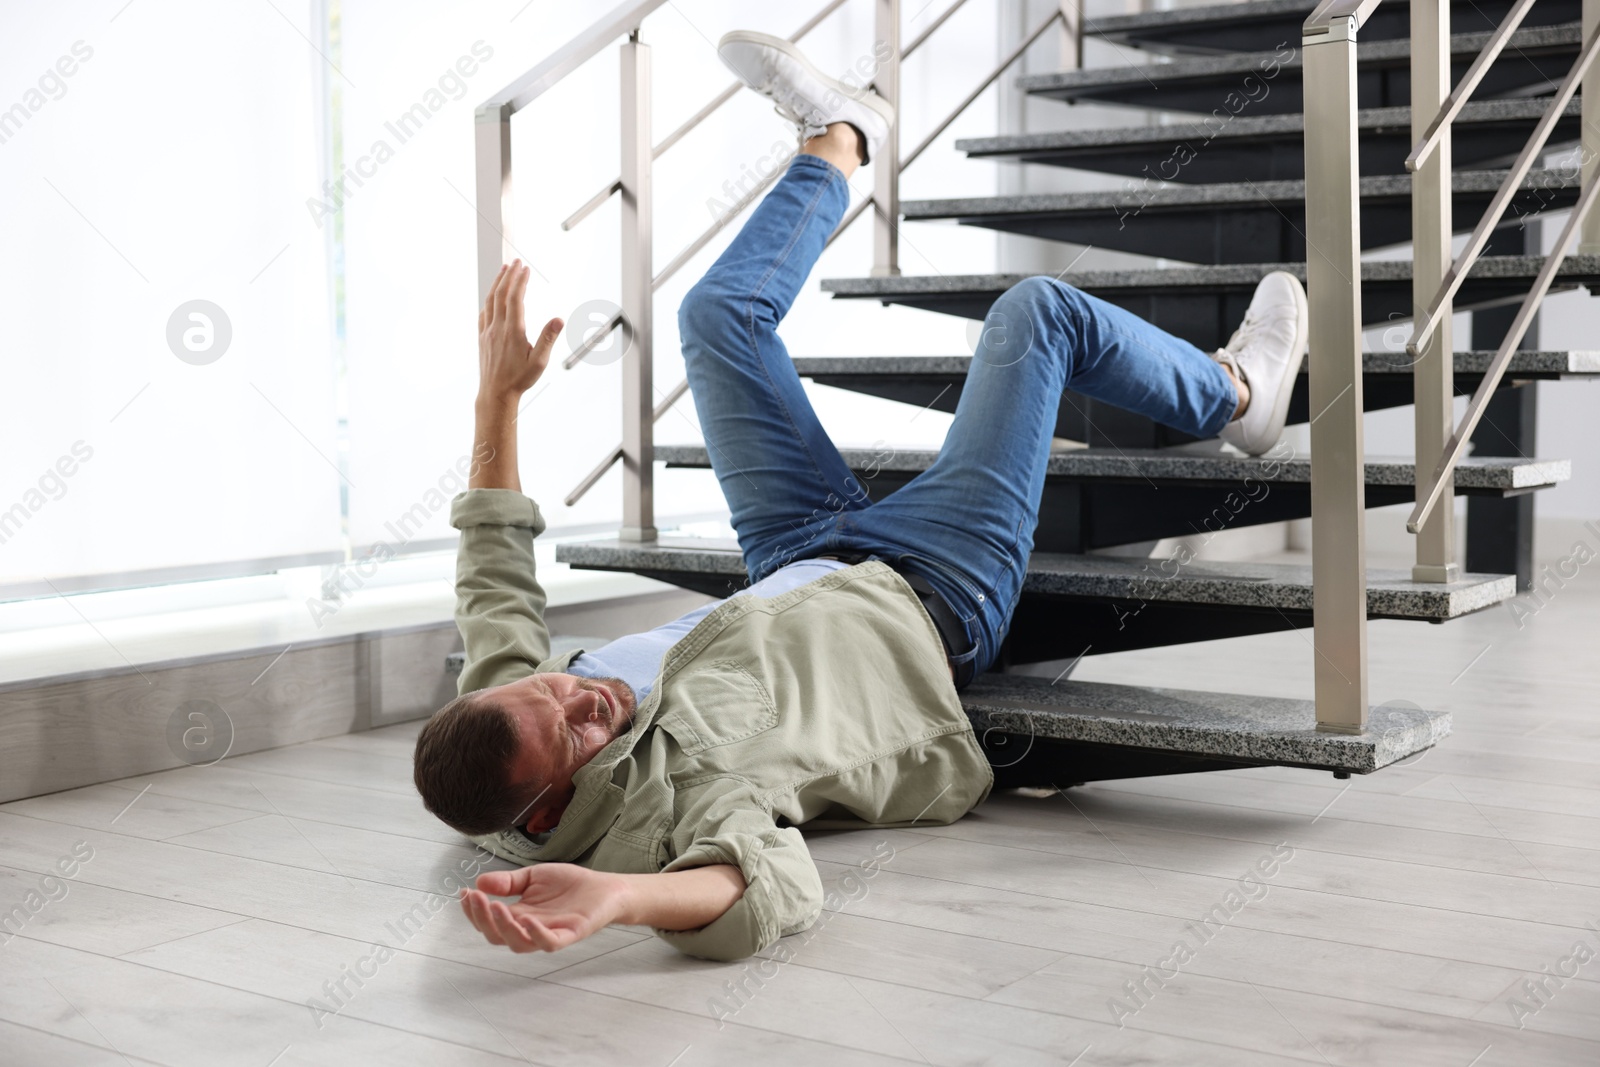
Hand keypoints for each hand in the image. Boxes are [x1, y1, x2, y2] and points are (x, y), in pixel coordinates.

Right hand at [459, 863, 628, 952]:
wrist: (603, 887)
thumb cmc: (569, 885)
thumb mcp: (532, 877)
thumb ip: (508, 882)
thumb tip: (479, 882)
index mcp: (518, 916)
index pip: (488, 921)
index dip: (473, 911)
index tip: (463, 893)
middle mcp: (529, 929)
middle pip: (497, 936)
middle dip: (482, 919)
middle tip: (476, 898)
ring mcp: (548, 933)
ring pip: (519, 943)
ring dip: (504, 927)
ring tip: (496, 907)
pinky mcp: (568, 934)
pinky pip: (549, 942)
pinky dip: (536, 934)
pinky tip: (526, 919)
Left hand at [478, 260, 561, 402]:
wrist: (496, 393)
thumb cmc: (519, 379)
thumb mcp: (540, 361)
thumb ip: (548, 338)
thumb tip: (558, 319)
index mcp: (513, 331)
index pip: (516, 298)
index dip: (520, 281)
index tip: (525, 268)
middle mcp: (498, 328)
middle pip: (501, 294)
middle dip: (509, 275)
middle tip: (516, 262)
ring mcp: (487, 332)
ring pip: (490, 301)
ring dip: (497, 283)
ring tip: (504, 270)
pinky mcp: (482, 337)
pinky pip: (484, 313)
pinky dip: (489, 299)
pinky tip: (493, 297)